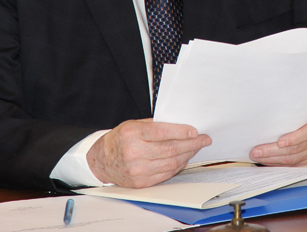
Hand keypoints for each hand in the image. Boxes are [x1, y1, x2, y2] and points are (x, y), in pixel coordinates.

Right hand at [86, 118, 210, 187]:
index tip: (196, 131)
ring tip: (197, 148)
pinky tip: (184, 158)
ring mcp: (137, 170)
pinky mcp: (140, 183)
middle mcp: (134, 153)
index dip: (181, 132)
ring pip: (171, 163)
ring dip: (188, 155)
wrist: (102, 161)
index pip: (162, 132)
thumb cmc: (120, 139)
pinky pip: (166, 174)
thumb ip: (156, 124)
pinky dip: (178, 166)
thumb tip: (183, 126)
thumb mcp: (134, 124)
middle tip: (205, 139)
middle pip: (170, 149)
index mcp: (132, 134)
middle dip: (192, 144)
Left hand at [249, 113, 306, 165]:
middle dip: (273, 151)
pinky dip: (279, 163)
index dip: (294, 138)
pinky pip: (292, 164)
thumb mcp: (301, 109)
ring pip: (293, 159)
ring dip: (273, 159)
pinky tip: (268, 161)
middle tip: (257, 152)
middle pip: (295, 149)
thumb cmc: (305, 114)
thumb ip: (290, 112)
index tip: (279, 142)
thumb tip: (268, 113)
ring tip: (258, 157)